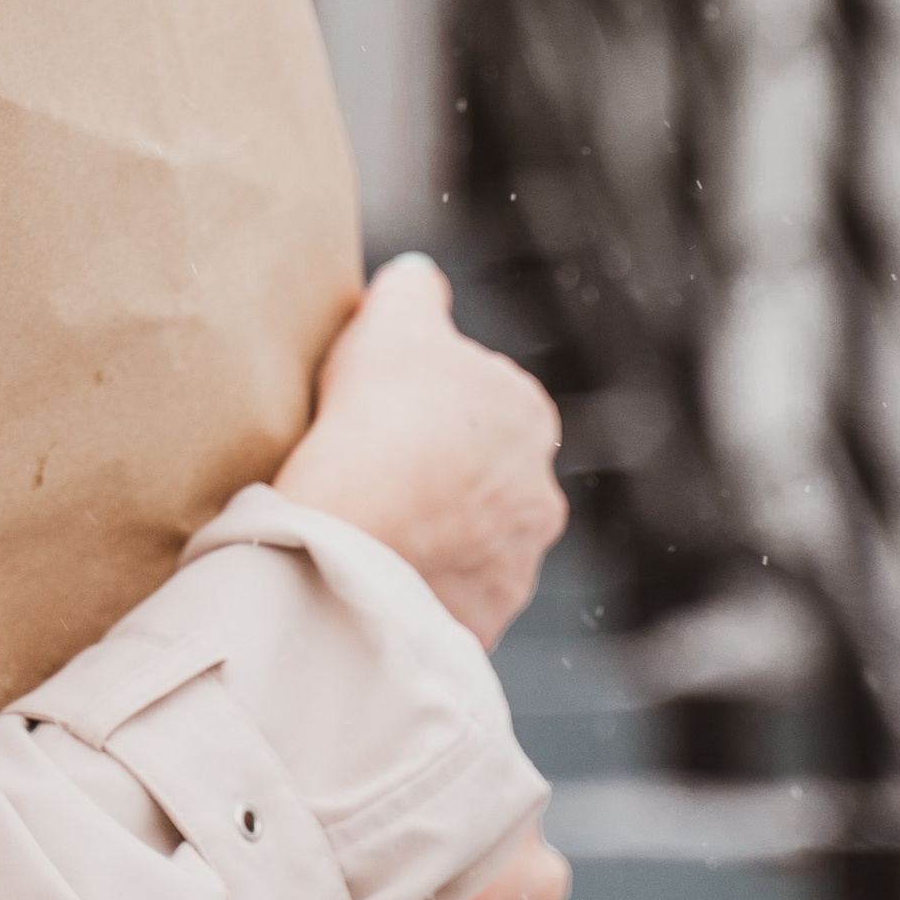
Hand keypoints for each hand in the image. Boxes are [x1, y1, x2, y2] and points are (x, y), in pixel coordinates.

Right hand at [273, 254, 566, 645]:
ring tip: (371, 537)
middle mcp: (540, 493)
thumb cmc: (379, 414)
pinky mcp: (483, 622)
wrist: (359, 529)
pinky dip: (419, 594)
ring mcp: (515, 566)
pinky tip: (375, 581)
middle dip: (442, 481)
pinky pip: (447, 604)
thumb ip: (413, 291)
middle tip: (374, 480)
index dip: (426, 408)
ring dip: (435, 542)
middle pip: (483, 481)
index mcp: (528, 415)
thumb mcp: (392, 319)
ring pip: (471, 548)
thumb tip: (419, 276)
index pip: (481, 405)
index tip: (379, 419)